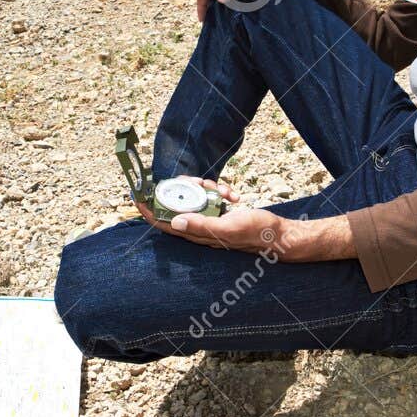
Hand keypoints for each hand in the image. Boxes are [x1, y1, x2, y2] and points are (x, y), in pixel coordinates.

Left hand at [137, 183, 297, 258]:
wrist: (278, 234)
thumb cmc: (256, 233)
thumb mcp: (229, 228)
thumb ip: (202, 226)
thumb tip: (174, 220)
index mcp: (197, 234)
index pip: (164, 223)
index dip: (149, 211)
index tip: (138, 196)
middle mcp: (200, 227)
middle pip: (179, 204)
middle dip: (186, 189)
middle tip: (200, 181)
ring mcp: (210, 219)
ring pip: (196, 196)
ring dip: (208, 188)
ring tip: (224, 190)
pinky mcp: (220, 212)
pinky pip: (212, 196)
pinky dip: (221, 191)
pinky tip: (234, 195)